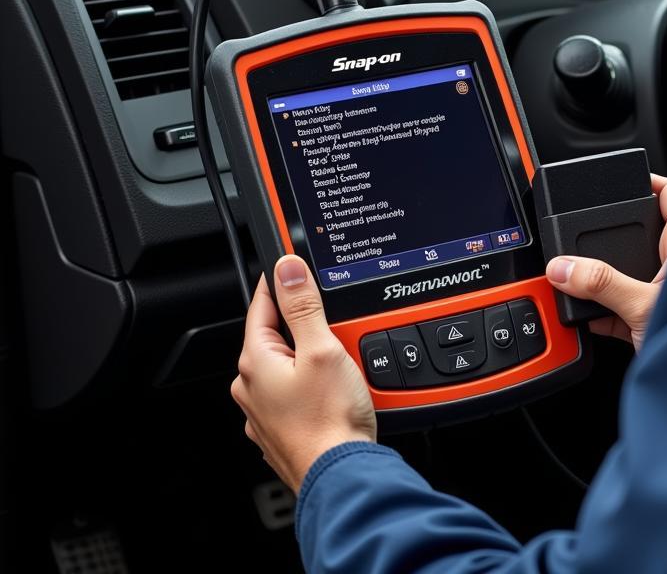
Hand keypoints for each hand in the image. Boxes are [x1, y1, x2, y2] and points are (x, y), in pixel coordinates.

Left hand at [231, 256, 376, 492]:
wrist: (341, 477)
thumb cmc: (330, 421)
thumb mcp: (322, 349)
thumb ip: (304, 306)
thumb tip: (287, 269)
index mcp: (256, 361)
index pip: (263, 304)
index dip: (281, 280)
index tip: (291, 263)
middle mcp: (251, 387)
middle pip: (278, 335)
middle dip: (305, 323)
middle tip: (333, 319)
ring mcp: (265, 411)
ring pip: (288, 365)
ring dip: (311, 354)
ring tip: (341, 357)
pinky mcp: (283, 428)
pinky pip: (296, 391)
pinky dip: (313, 382)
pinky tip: (335, 388)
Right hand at [545, 173, 666, 349]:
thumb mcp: (641, 306)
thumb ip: (599, 284)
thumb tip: (563, 267)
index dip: (648, 180)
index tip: (621, 177)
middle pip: (643, 234)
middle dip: (613, 237)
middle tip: (587, 231)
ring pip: (631, 272)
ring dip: (607, 279)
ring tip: (581, 280)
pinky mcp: (656, 320)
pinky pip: (624, 305)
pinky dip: (606, 310)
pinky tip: (589, 317)